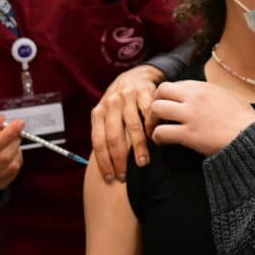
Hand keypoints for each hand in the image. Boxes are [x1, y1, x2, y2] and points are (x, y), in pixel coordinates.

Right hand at [0, 116, 23, 198]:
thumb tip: (2, 120)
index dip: (8, 134)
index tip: (19, 123)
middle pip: (5, 156)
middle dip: (14, 140)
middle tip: (16, 131)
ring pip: (12, 164)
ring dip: (16, 149)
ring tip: (11, 143)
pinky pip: (15, 171)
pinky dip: (17, 158)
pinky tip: (11, 153)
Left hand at [91, 64, 164, 183]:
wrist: (135, 76)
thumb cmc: (121, 104)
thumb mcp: (108, 114)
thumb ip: (106, 133)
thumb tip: (106, 166)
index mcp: (98, 112)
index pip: (98, 141)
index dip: (103, 162)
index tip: (110, 178)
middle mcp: (111, 103)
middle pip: (114, 137)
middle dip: (119, 160)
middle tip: (125, 176)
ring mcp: (128, 97)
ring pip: (133, 127)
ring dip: (138, 148)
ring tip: (142, 162)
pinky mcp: (145, 92)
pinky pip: (149, 114)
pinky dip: (152, 128)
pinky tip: (155, 139)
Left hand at [147, 81, 254, 156]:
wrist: (251, 138)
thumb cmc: (245, 120)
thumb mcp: (229, 97)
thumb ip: (212, 94)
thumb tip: (204, 96)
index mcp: (204, 87)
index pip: (176, 84)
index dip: (169, 96)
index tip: (170, 106)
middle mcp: (194, 97)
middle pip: (161, 90)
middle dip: (155, 102)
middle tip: (158, 116)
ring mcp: (190, 115)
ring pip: (156, 108)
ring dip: (153, 119)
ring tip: (157, 129)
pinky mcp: (188, 134)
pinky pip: (161, 131)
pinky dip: (158, 137)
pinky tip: (163, 141)